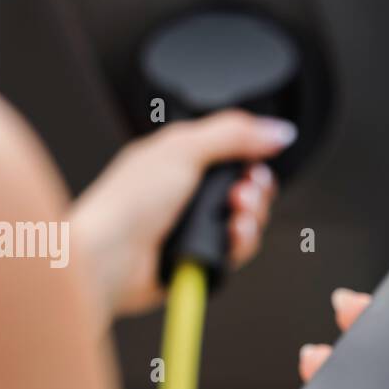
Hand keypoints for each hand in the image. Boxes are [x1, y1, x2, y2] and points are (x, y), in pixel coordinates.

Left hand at [68, 110, 295, 319]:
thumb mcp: (184, 149)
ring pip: (247, 219)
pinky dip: (242, 242)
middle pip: (246, 186)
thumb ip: (234, 135)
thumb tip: (278, 130)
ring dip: (252, 217)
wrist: (110, 257)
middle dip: (256, 189)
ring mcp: (196, 226)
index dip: (252, 157)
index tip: (256, 162)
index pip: (233, 151)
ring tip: (237, 217)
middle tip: (242, 193)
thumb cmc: (129, 202)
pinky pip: (238, 250)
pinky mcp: (202, 257)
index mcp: (181, 158)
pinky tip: (233, 237)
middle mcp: (189, 192)